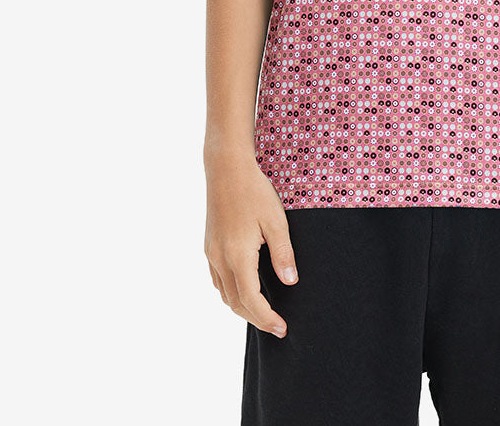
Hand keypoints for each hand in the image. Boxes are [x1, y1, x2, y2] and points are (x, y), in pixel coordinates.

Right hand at [204, 149, 298, 337]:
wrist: (226, 170)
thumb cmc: (254, 192)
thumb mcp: (276, 221)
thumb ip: (283, 253)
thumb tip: (290, 282)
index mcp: (237, 255)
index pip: (251, 299)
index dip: (266, 318)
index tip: (282, 328)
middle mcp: (220, 259)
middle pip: (235, 303)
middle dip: (256, 319)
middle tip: (277, 327)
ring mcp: (211, 254)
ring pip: (224, 294)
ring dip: (243, 309)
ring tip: (264, 313)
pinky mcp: (209, 246)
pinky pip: (218, 281)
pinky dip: (232, 293)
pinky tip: (246, 290)